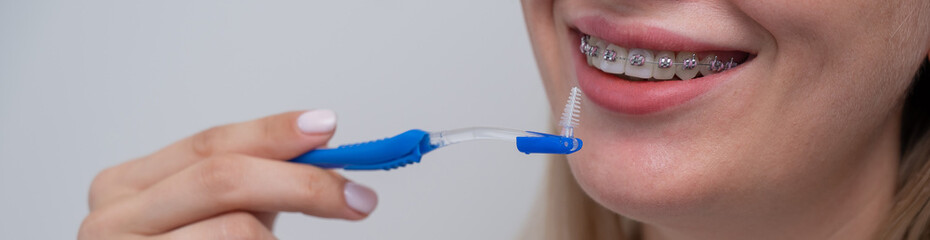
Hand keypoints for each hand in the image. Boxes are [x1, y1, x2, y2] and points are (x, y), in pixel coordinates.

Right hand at [78, 110, 377, 238]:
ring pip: (236, 230)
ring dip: (277, 236)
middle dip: (301, 183)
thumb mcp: (218, 213)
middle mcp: (112, 218)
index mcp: (128, 185)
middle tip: (356, 198)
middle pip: (223, 179)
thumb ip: (258, 179)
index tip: (327, 128)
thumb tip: (322, 149)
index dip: (273, 133)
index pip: (212, 144)